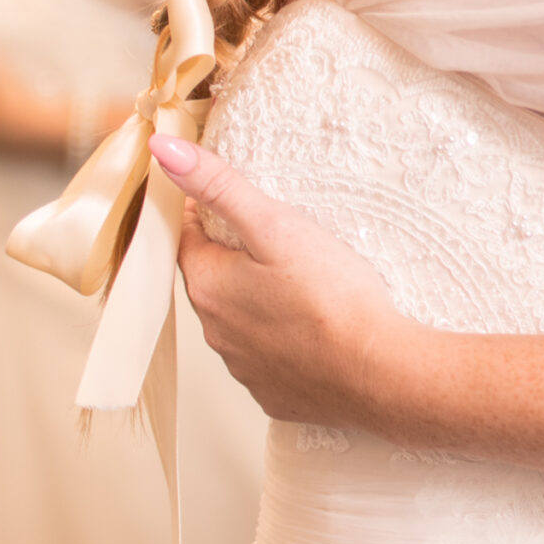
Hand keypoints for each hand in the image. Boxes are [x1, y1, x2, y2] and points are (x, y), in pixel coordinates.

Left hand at [157, 132, 420, 432]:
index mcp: (209, 287)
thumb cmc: (333, 298)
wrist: (380, 374)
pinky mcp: (276, 393)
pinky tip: (316, 330)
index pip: (186, 239)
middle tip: (277, 238)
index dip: (207, 214)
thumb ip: (220, 187)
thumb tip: (163, 151)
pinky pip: (270, 360)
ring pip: (242, 322)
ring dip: (259, 302)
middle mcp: (216, 332)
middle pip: (214, 281)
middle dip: (236, 258)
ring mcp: (245, 368)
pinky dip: (285, 342)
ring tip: (303, 284)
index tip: (233, 199)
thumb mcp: (277, 226)